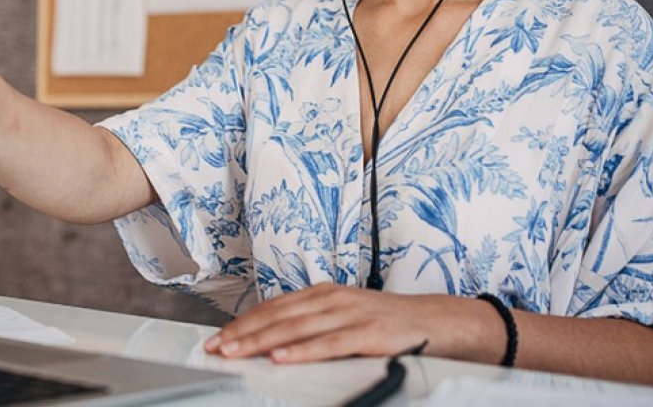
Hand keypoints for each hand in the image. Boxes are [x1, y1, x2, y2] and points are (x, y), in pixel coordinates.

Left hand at [203, 283, 467, 363]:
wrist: (435, 320)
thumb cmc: (387, 322)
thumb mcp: (344, 315)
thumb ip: (313, 324)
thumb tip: (274, 340)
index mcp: (324, 293)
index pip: (274, 307)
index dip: (244, 322)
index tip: (219, 337)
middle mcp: (332, 299)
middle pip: (278, 316)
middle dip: (243, 333)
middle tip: (216, 347)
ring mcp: (350, 314)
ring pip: (297, 328)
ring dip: (262, 342)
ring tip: (237, 353)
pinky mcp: (368, 333)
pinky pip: (329, 344)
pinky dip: (303, 351)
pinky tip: (282, 359)